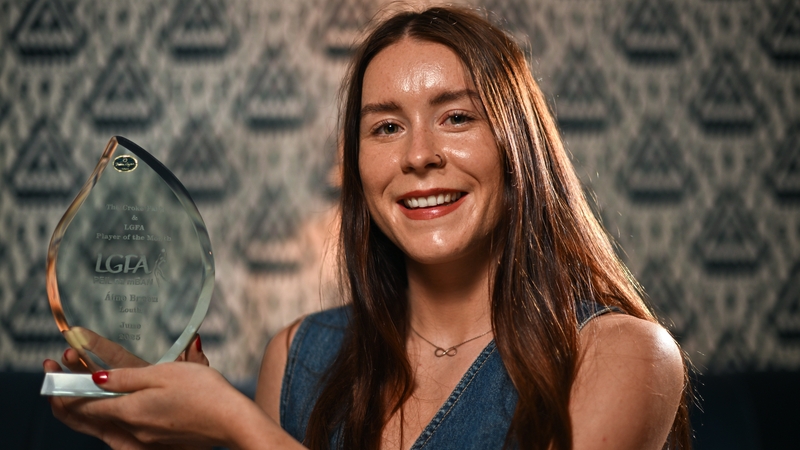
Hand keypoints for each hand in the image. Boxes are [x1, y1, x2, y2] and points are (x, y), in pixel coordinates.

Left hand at [44, 332, 208, 448]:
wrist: (232, 421)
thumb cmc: (205, 393)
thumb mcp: (164, 373)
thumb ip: (127, 377)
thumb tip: (95, 378)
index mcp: (130, 411)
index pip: (83, 404)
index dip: (65, 386)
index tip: (54, 367)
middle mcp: (132, 430)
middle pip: (89, 417)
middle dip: (70, 396)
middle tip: (60, 373)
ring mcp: (145, 439)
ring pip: (108, 422)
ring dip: (94, 403)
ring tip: (89, 383)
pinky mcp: (159, 440)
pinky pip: (126, 428)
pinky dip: (114, 413)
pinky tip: (124, 401)